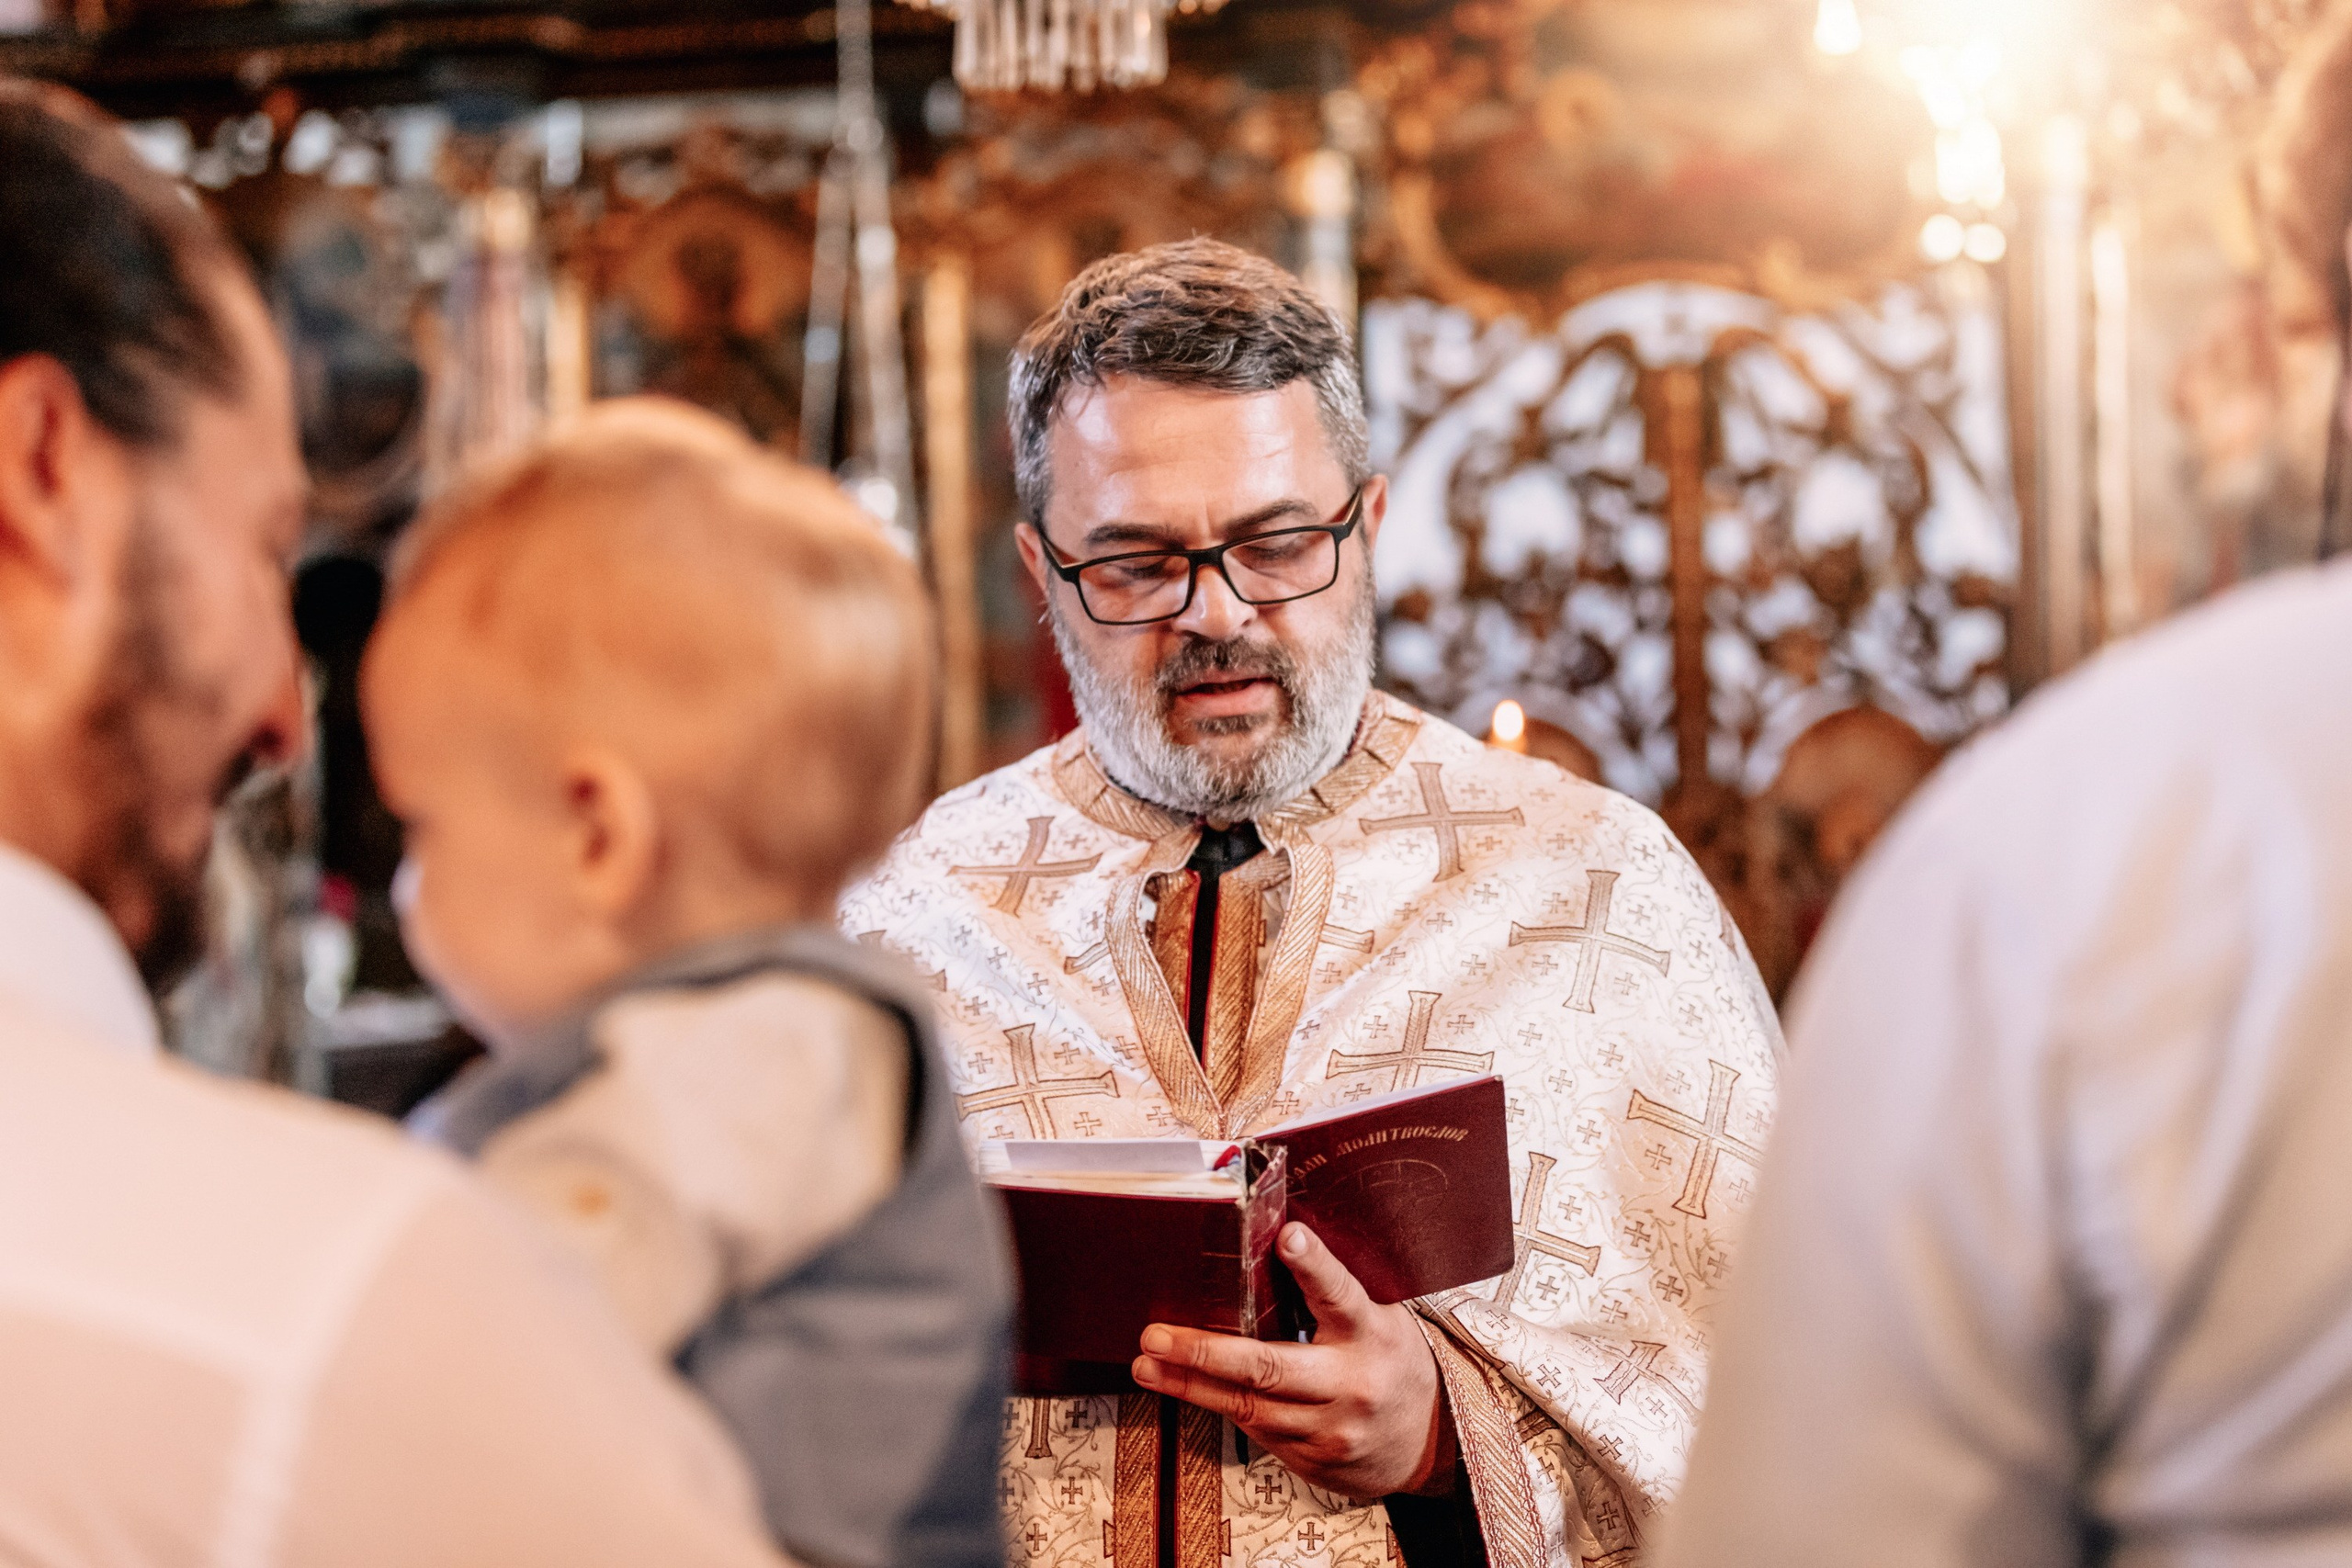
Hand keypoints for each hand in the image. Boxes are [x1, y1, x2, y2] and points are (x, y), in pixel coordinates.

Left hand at [1133, 1221, 1454, 1498]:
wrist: (1434, 1441)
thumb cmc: (1393, 1361)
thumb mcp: (1379, 1316)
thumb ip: (1332, 1292)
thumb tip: (1276, 1240)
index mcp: (1372, 1333)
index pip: (1341, 1294)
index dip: (1314, 1265)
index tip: (1288, 1237)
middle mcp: (1353, 1384)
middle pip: (1270, 1367)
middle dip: (1205, 1353)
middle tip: (1157, 1337)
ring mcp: (1333, 1429)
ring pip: (1250, 1407)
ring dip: (1190, 1386)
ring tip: (1147, 1366)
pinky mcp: (1316, 1461)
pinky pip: (1257, 1432)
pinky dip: (1221, 1408)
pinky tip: (1187, 1390)